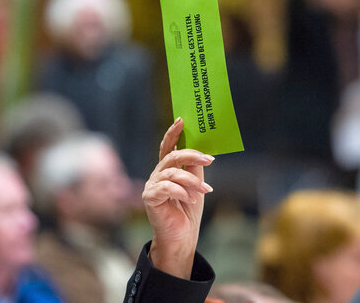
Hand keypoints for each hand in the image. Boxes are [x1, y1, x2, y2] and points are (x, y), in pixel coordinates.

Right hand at [143, 118, 213, 278]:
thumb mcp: (196, 186)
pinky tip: (191, 198)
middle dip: (191, 155)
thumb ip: (195, 168)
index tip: (182, 120)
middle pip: (172, 157)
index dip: (173, 133)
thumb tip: (202, 151)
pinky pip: (166, 188)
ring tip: (205, 190)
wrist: (181, 238)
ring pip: (172, 173)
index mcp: (167, 170)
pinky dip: (181, 191)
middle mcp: (157, 175)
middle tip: (209, 159)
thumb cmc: (188, 212)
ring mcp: (151, 186)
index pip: (168, 147)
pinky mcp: (150, 198)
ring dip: (192, 181)